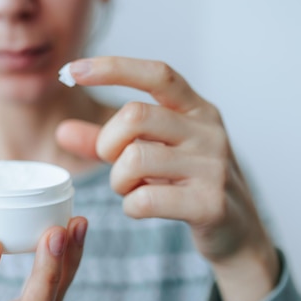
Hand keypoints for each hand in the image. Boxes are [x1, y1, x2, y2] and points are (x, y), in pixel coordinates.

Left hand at [57, 57, 278, 300]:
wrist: (237, 233)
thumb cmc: (188, 186)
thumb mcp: (151, 156)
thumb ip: (107, 143)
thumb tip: (62, 131)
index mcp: (197, 110)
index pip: (157, 74)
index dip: (114, 68)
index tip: (73, 70)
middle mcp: (209, 131)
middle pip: (135, 115)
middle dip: (108, 142)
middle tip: (113, 162)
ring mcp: (213, 167)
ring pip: (135, 159)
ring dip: (118, 180)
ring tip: (130, 189)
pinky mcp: (210, 204)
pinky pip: (146, 199)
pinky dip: (131, 207)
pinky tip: (142, 208)